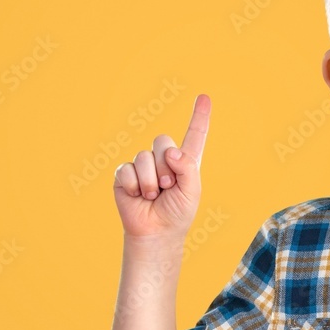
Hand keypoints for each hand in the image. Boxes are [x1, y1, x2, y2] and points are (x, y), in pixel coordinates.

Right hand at [113, 94, 210, 239]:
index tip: (204, 97)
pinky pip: (127, 169)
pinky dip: (135, 185)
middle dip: (165, 165)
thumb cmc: (177, 213)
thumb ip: (187, 167)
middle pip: (162, 140)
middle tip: (167, 187)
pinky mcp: (125, 175)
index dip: (199, 116)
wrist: (156, 232)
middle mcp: (163, 159)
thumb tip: (170, 151)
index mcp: (184, 161)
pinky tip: (138, 196)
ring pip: (144, 156)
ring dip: (150, 180)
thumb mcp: (192, 190)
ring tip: (154, 195)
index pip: (194, 134)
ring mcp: (142, 165)